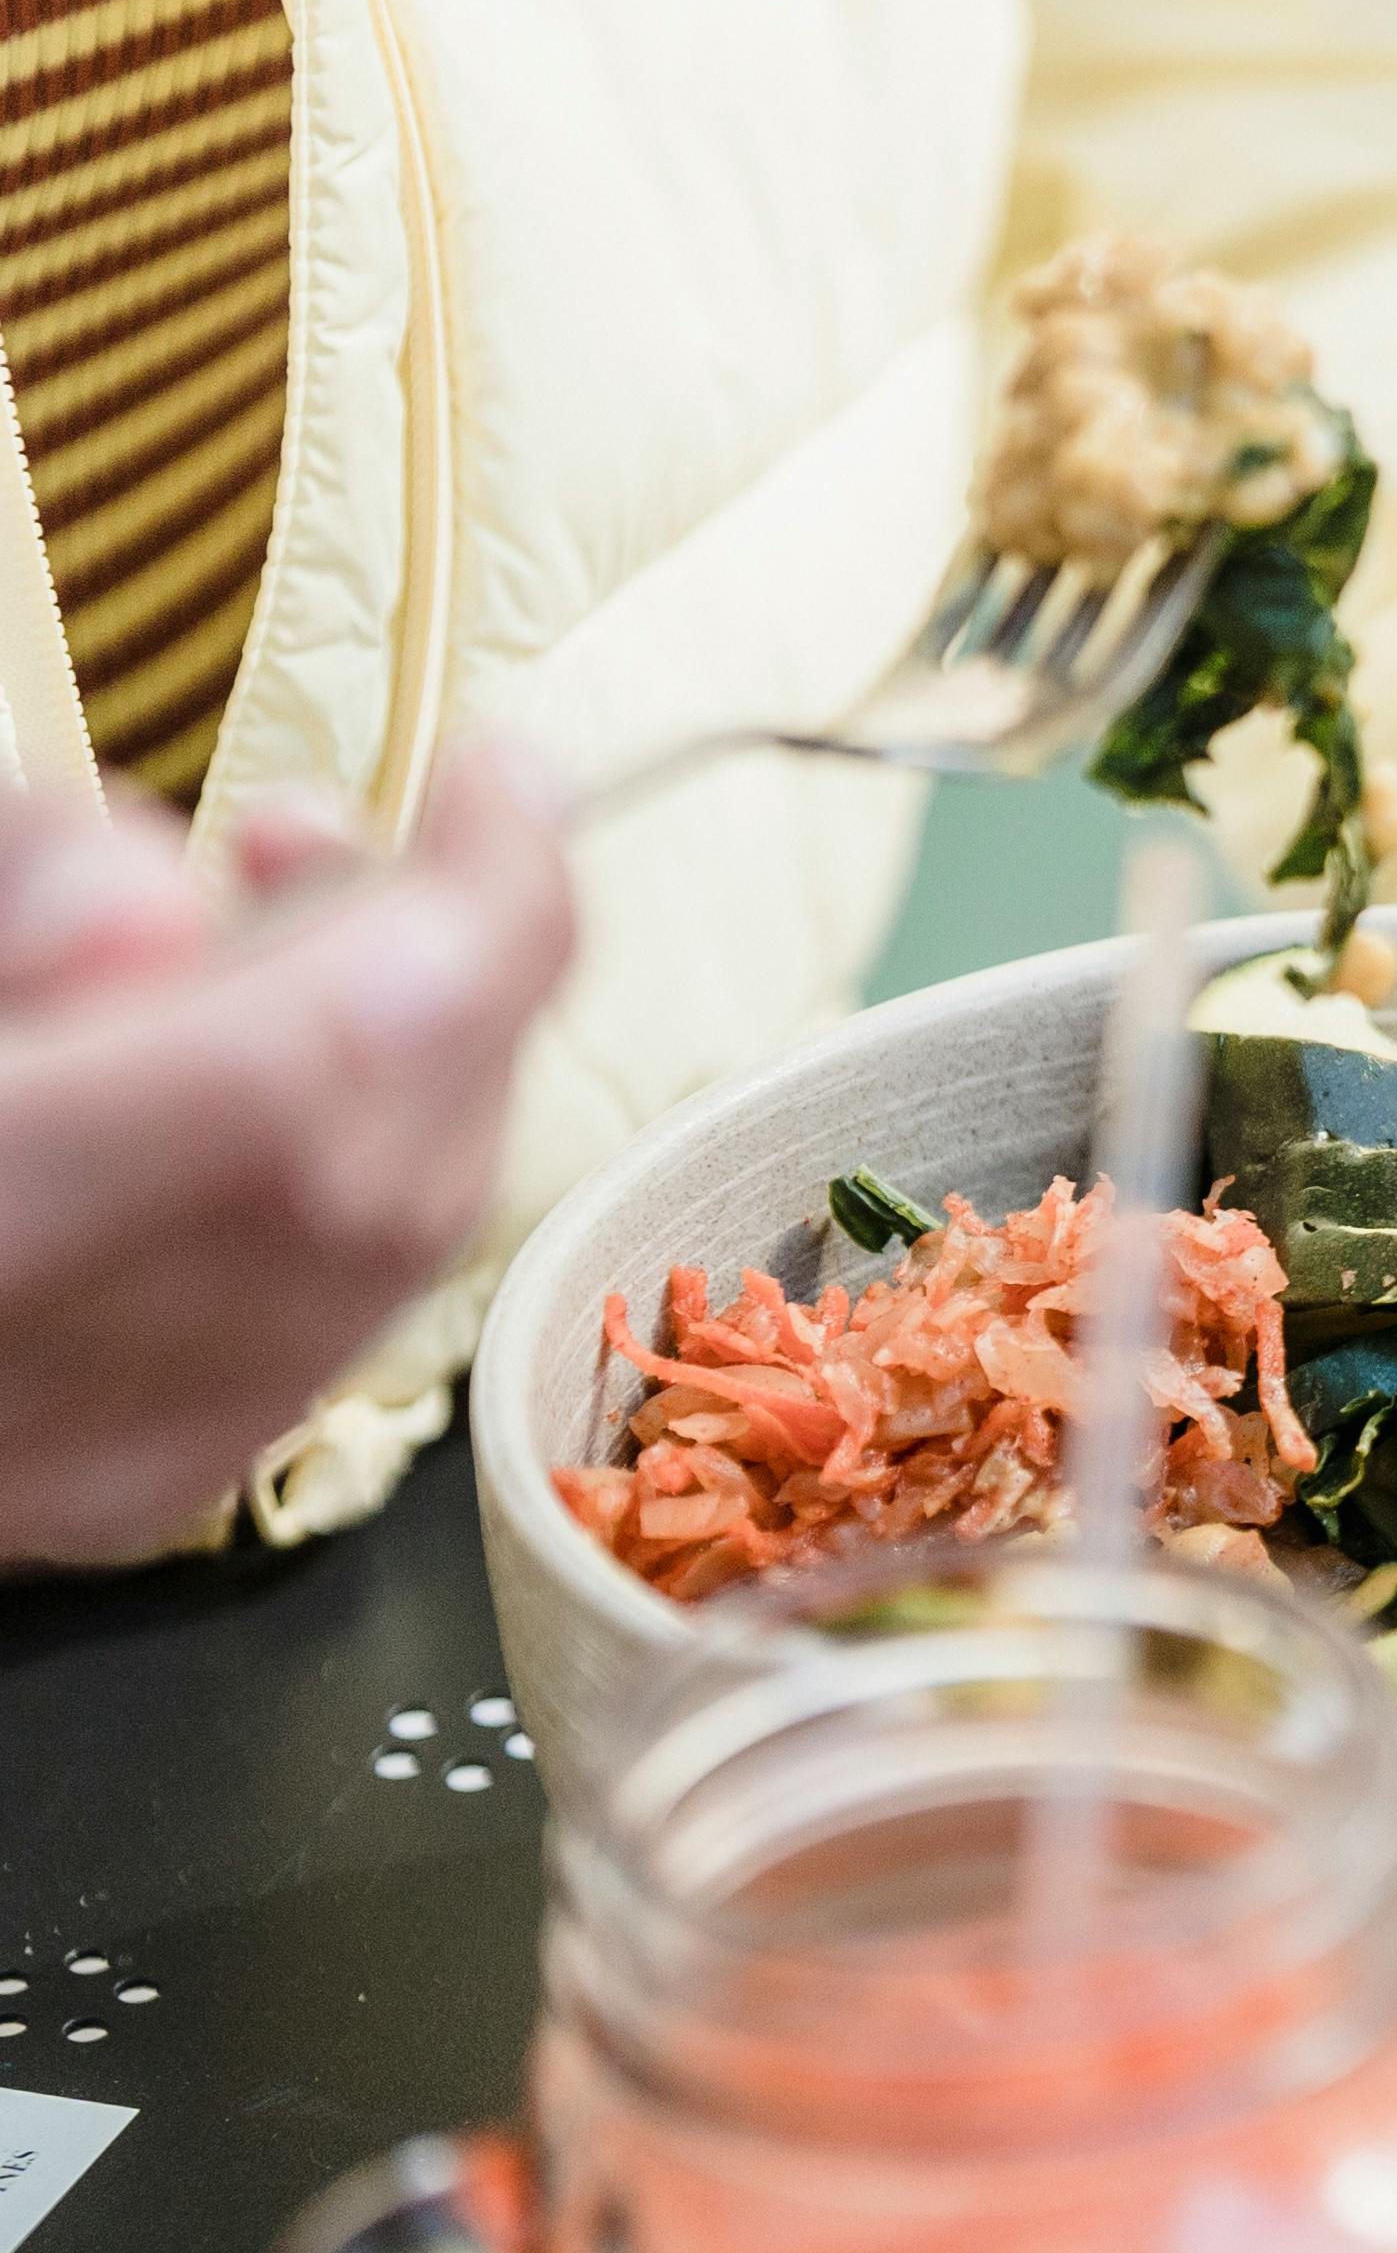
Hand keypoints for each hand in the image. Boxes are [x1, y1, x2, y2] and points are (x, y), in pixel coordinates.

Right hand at [0, 753, 576, 1561]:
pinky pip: (339, 1308)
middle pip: (363, 1163)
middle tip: (334, 829)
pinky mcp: (142, 1480)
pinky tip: (289, 1070)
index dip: (441, 920)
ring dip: (417, 1051)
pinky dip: (369, 1157)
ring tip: (292, 911)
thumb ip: (21, 904)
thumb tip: (147, 910)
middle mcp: (29, 1372)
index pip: (274, 1090)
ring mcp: (99, 1455)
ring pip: (386, 1242)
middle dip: (440, 962)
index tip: (494, 772)